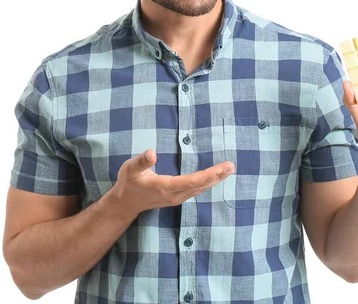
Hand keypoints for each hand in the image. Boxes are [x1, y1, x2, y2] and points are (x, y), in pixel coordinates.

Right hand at [112, 150, 234, 215]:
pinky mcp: (177, 198)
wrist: (126, 204)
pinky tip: (214, 178)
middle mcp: (174, 194)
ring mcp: (176, 198)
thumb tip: (152, 152)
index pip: (192, 181)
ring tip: (228, 170)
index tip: (222, 167)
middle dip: (217, 176)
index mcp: (165, 186)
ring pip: (200, 189)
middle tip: (231, 166)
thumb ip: (141, 161)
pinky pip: (196, 190)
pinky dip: (207, 183)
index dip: (209, 174)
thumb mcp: (130, 169)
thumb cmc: (128, 183)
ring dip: (214, 179)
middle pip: (200, 186)